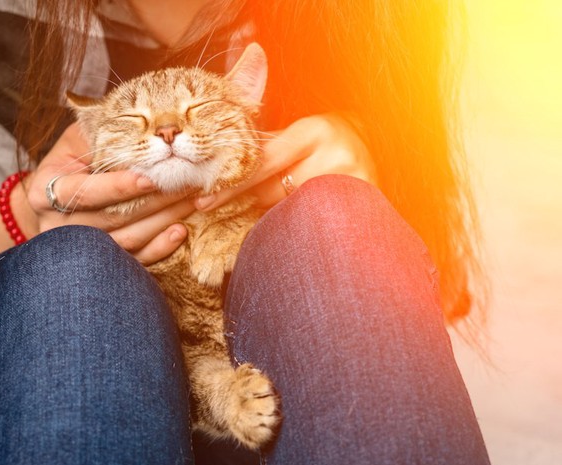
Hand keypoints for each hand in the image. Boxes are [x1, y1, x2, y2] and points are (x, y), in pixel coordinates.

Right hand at [21, 123, 192, 264]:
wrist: (58, 197)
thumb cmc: (74, 160)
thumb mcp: (78, 140)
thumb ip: (102, 135)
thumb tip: (146, 127)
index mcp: (46, 192)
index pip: (85, 192)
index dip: (118, 187)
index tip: (151, 178)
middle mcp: (59, 226)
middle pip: (112, 218)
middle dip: (154, 200)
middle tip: (188, 183)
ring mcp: (80, 250)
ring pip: (126, 241)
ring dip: (163, 221)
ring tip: (191, 201)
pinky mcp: (101, 263)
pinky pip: (134, 260)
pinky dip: (160, 247)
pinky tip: (181, 230)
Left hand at [194, 114, 375, 209]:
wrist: (372, 141)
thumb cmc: (324, 137)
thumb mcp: (296, 133)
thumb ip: (264, 147)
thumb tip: (215, 168)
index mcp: (313, 131)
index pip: (263, 163)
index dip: (232, 185)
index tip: (203, 201)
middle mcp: (335, 154)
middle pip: (273, 192)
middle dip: (249, 199)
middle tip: (228, 204)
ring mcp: (351, 180)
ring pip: (290, 211)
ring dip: (273, 212)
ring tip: (274, 206)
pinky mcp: (363, 201)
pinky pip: (312, 221)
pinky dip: (296, 222)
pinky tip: (292, 220)